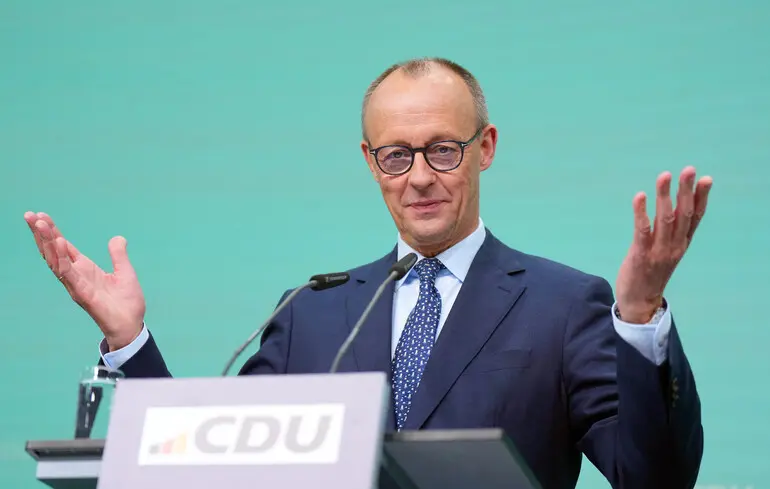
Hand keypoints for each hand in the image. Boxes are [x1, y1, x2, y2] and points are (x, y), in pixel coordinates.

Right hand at [24, 212, 145, 349]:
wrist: (131, 324)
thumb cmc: (126, 302)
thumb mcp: (125, 272)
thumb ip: (118, 255)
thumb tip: (117, 238)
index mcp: (84, 269)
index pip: (63, 247)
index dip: (52, 232)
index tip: (40, 216)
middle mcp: (76, 276)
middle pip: (53, 251)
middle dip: (42, 234)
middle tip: (30, 215)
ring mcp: (76, 285)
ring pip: (56, 261)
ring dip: (48, 242)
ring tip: (40, 224)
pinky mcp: (82, 294)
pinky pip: (69, 274)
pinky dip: (63, 259)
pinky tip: (60, 243)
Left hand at [615, 166, 711, 322]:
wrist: (639, 302)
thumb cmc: (651, 272)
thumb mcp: (667, 251)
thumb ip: (671, 231)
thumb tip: (674, 206)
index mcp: (681, 244)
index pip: (695, 218)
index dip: (701, 198)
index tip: (705, 179)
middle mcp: (674, 246)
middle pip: (683, 214)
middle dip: (686, 191)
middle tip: (689, 170)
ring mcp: (658, 251)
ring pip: (665, 219)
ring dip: (665, 196)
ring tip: (665, 176)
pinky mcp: (640, 255)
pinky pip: (642, 231)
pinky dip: (641, 213)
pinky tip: (640, 197)